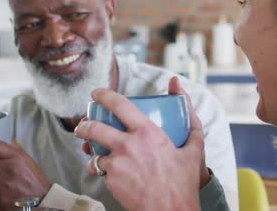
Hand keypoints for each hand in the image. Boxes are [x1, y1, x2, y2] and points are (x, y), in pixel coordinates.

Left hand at [75, 77, 208, 210]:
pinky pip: (103, 173)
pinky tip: (110, 173)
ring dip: (91, 152)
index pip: (119, 105)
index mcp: (147, 133)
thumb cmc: (183, 182)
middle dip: (84, 125)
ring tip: (91, 150)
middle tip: (82, 125)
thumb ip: (192, 125)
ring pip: (95, 154)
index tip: (97, 94)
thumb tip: (187, 105)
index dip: (104, 95)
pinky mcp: (112, 182)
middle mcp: (128, 146)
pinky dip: (105, 172)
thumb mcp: (194, 150)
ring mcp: (117, 165)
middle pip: (95, 128)